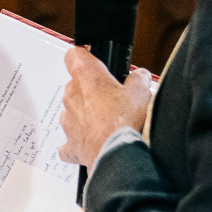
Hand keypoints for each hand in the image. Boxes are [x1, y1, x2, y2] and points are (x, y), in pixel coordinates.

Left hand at [58, 50, 152, 168]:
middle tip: (113, 98)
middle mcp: (72, 97)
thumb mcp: (141, 93)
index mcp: (87, 78)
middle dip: (92, 90)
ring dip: (86, 114)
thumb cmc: (125, 123)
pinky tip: (94, 142)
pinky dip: (80, 140)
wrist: (118, 155)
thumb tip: (140, 76)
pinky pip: (71, 140)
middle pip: (77, 85)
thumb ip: (139, 79)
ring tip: (109, 122)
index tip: (93, 60)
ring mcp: (69, 121)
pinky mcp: (71, 144)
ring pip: (73, 111)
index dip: (84, 56)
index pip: (74, 55)